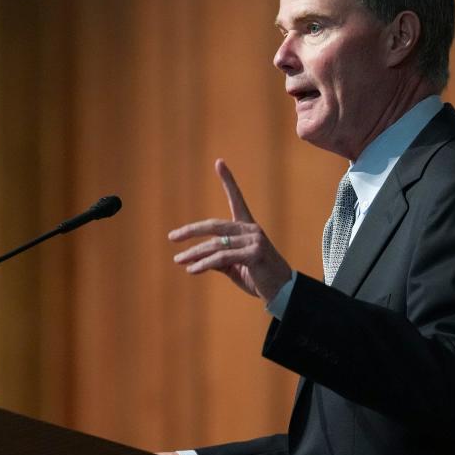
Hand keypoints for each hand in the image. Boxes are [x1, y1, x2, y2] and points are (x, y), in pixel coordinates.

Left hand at [169, 159, 291, 301]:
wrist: (282, 292)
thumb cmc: (259, 278)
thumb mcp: (236, 267)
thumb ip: (219, 259)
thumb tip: (197, 258)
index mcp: (247, 228)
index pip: (236, 199)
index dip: (228, 180)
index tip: (219, 162)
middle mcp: (251, 229)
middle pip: (214, 225)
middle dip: (191, 230)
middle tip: (172, 237)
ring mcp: (254, 241)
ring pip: (215, 244)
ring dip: (194, 253)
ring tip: (178, 260)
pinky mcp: (254, 254)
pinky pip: (222, 257)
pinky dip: (204, 264)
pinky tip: (192, 269)